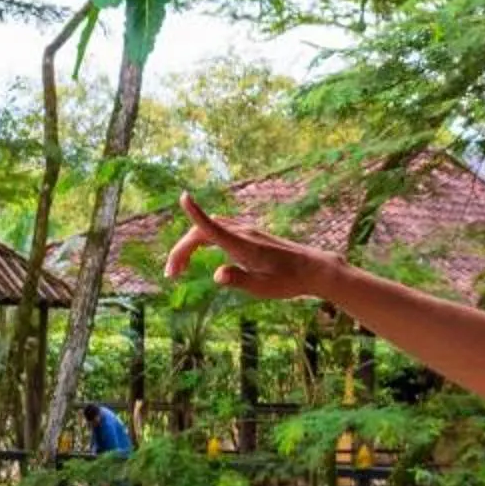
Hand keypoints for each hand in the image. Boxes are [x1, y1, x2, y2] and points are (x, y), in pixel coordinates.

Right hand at [164, 192, 328, 300]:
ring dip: (190, 246)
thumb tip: (217, 275)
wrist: (313, 269)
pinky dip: (203, 240)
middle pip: (202, 232)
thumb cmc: (289, 281)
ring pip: (209, 231)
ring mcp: (247, 233)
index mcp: (243, 245)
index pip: (214, 227)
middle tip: (171, 275)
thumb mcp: (263, 288)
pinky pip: (219, 232)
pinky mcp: (250, 236)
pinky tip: (200, 254)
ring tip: (180, 270)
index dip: (196, 213)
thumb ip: (239, 280)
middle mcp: (243, 234)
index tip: (184, 197)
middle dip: (181, 250)